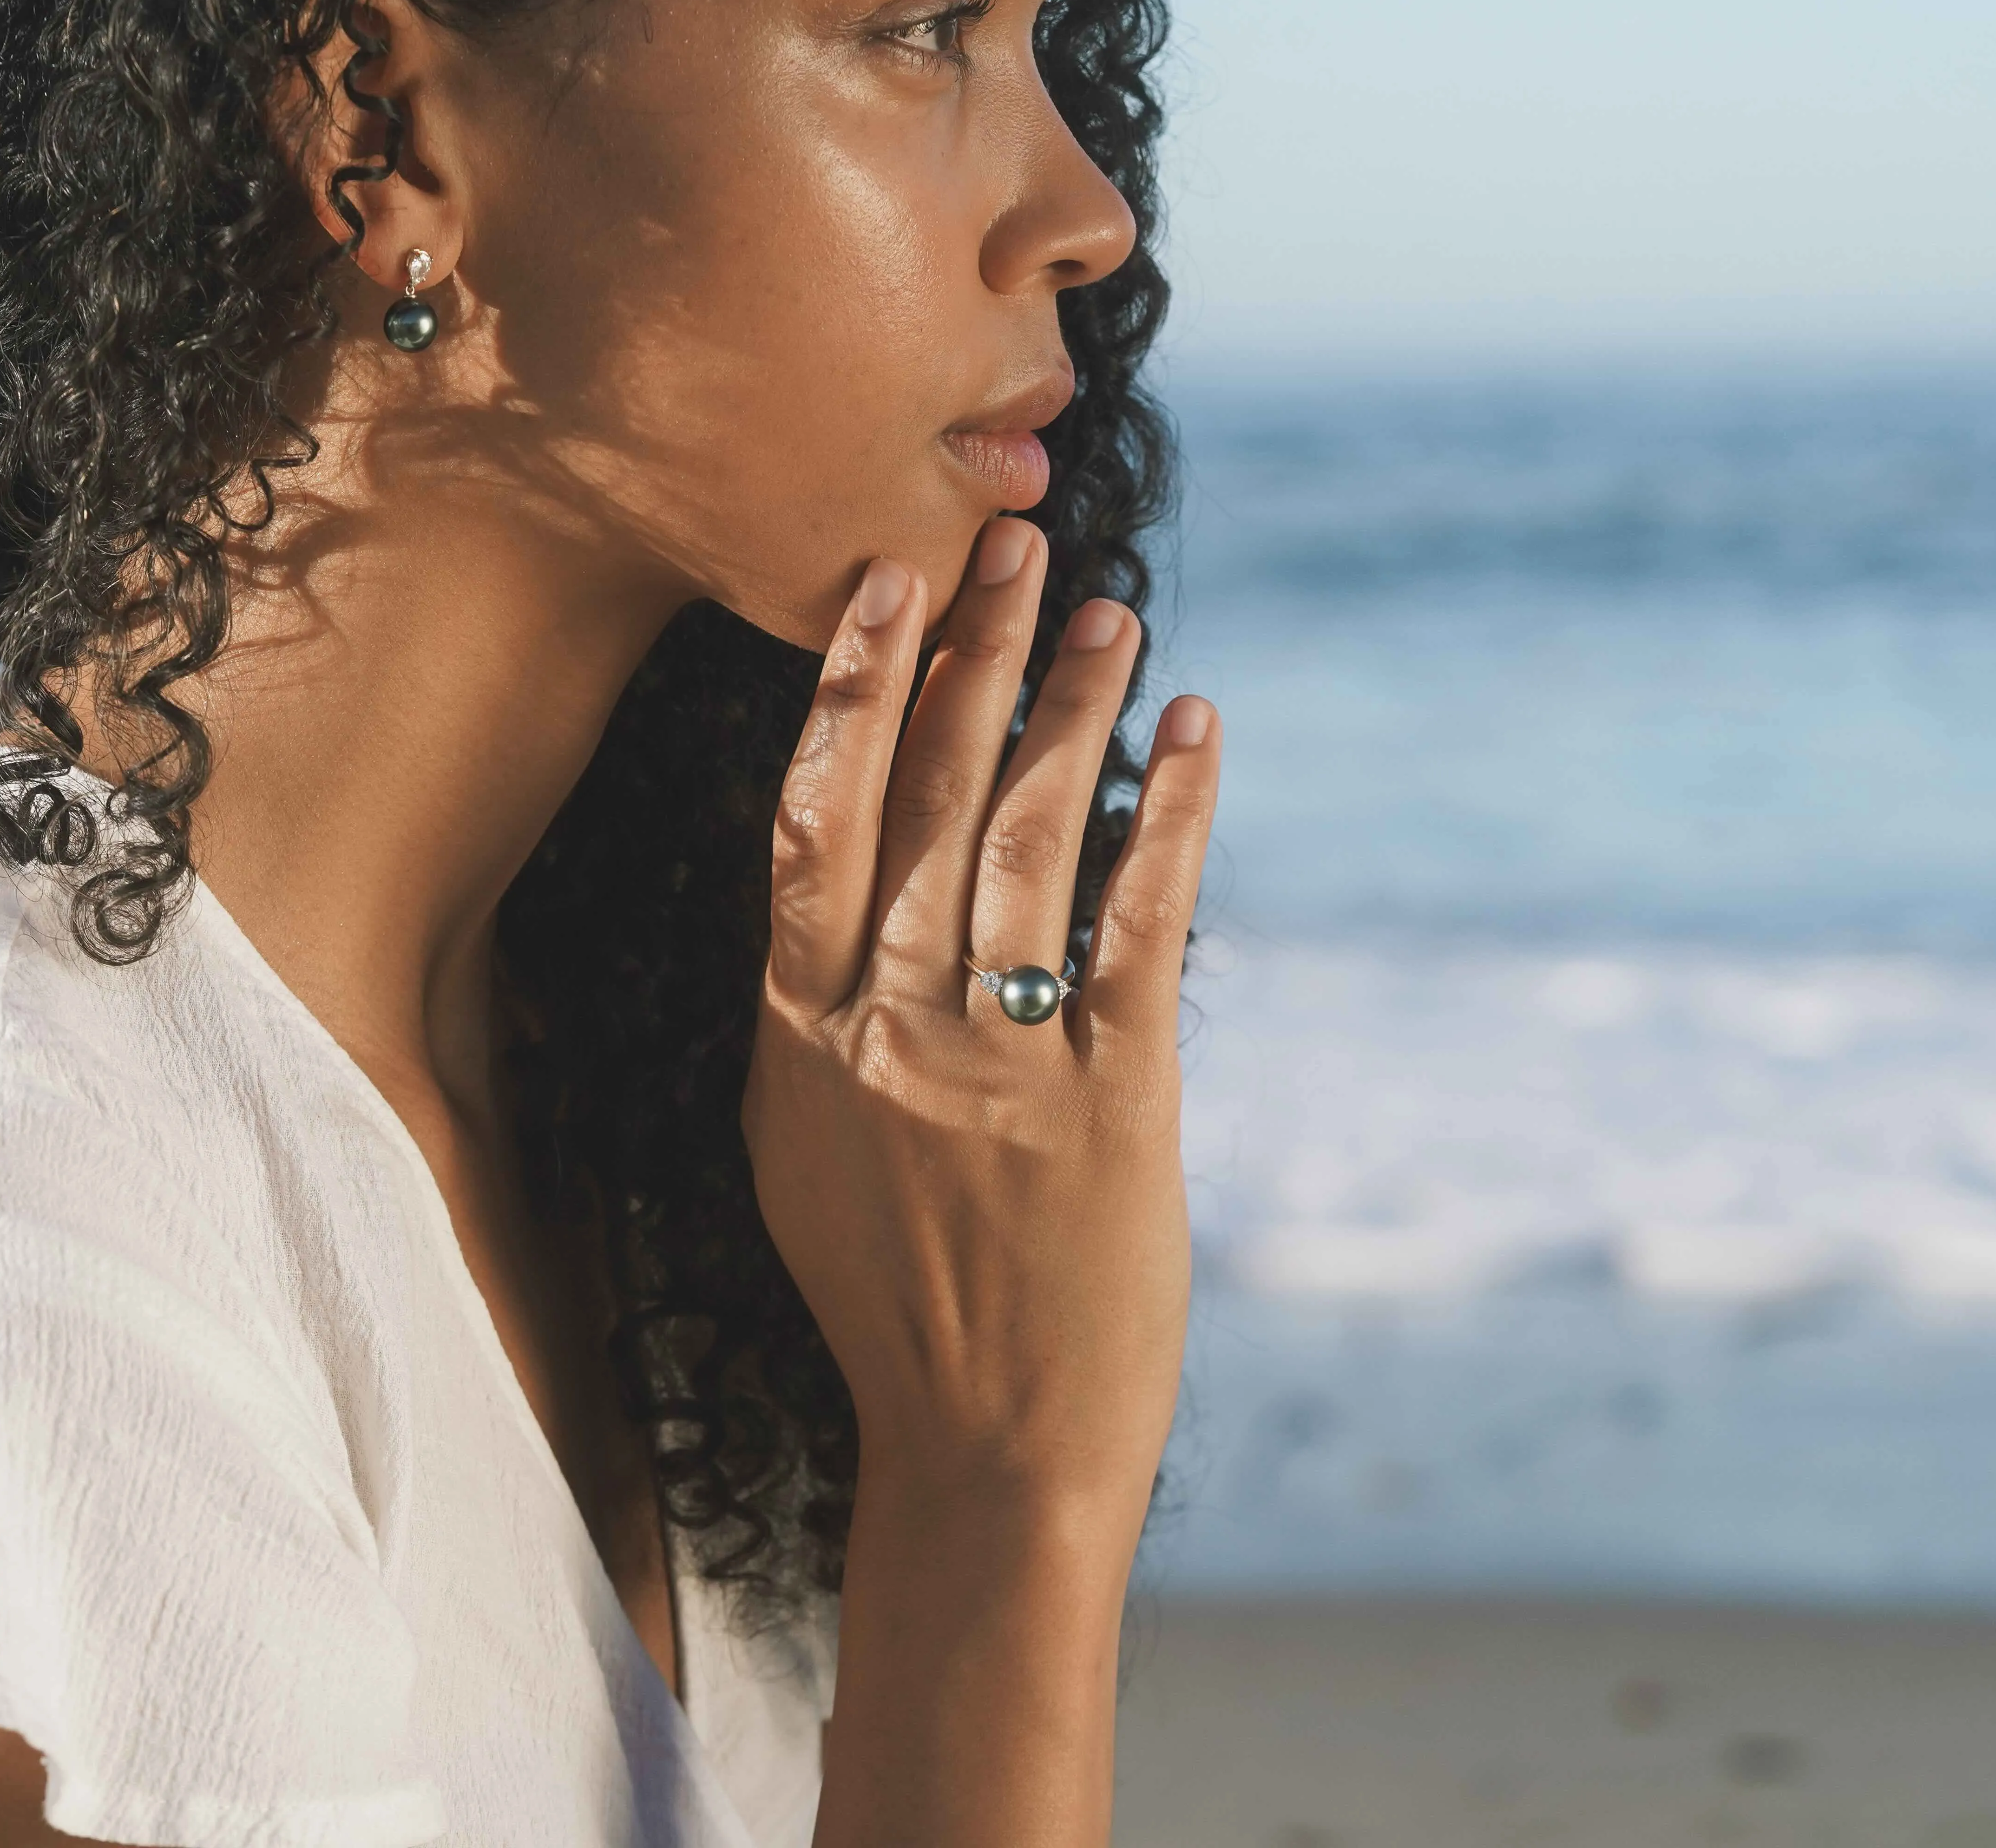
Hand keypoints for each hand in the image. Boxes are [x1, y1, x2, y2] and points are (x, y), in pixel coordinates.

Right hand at [742, 515, 1219, 1511]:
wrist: (986, 1453)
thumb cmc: (898, 1304)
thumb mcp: (807, 1155)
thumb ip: (817, 1021)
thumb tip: (838, 896)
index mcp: (798, 1041)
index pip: (814, 823)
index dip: (852, 693)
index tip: (885, 585)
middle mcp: (888, 1033)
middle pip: (928, 801)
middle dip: (971, 656)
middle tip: (1007, 541)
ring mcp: (1000, 1065)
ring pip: (1033, 841)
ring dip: (1073, 713)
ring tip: (1110, 615)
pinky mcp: (1115, 1103)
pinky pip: (1144, 925)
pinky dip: (1175, 817)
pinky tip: (1197, 731)